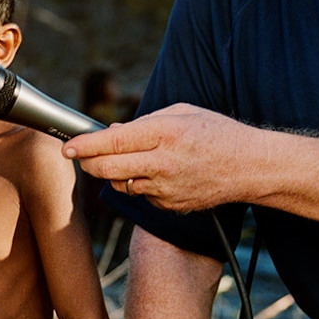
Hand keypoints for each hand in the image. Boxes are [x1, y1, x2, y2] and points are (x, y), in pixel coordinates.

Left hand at [63, 105, 265, 213]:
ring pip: (121, 184)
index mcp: (164, 134)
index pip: (112, 142)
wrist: (249, 167)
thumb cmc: (217, 134)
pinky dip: (140, 184)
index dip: (84, 145)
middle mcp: (162, 163)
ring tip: (131, 159)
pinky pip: (142, 195)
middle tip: (83, 155)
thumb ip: (144, 122)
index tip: (68, 146)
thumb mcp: (182, 113)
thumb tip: (113, 132)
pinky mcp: (170, 206)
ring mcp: (166, 188)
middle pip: (107, 169)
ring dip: (115, 173)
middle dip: (88, 163)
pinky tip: (157, 173)